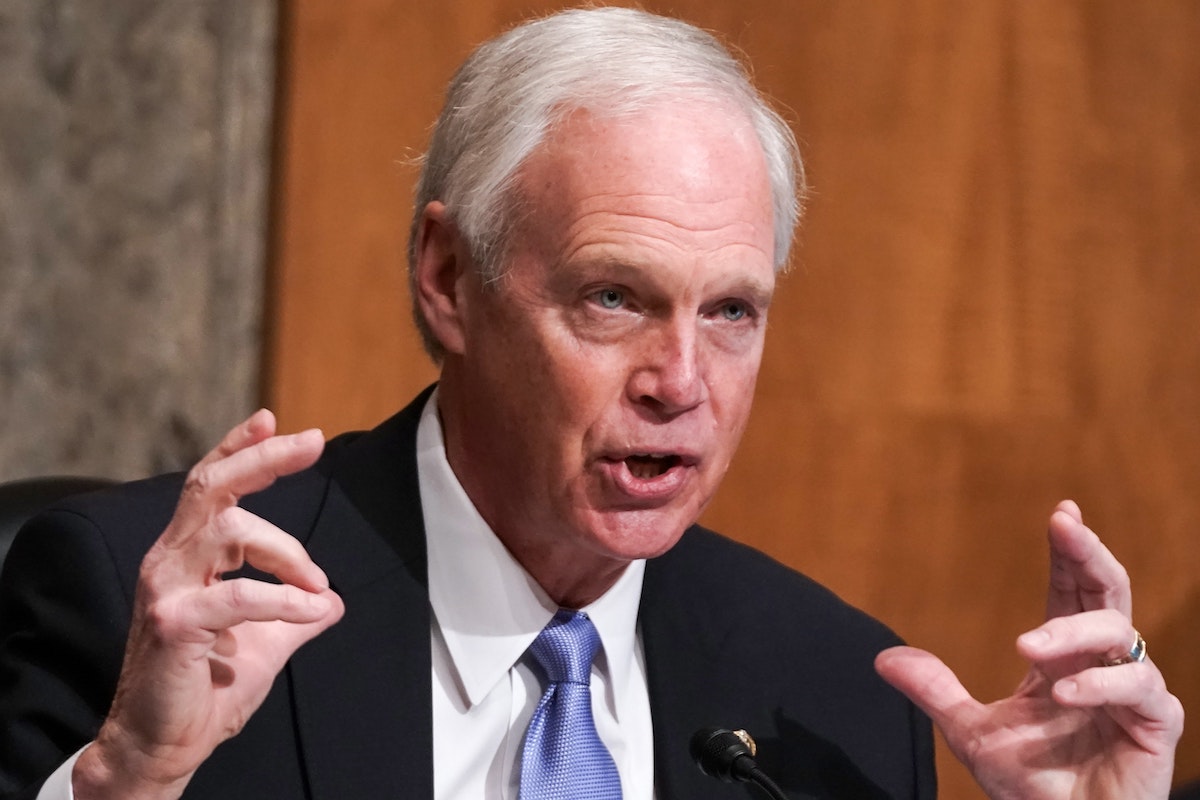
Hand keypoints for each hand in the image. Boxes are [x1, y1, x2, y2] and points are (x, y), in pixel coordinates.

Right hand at [73, 410, 345, 798]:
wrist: (164, 746)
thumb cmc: (206, 691)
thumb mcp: (263, 644)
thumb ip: (294, 615)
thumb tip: (333, 601)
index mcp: (187, 556)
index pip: (209, 486)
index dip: (239, 448)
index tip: (273, 420)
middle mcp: (170, 561)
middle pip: (211, 486)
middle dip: (263, 458)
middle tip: (311, 442)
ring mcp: (166, 589)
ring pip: (228, 529)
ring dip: (287, 551)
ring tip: (316, 584)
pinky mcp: (173, 623)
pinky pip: (239, 596)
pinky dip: (284, 601)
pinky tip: (311, 612)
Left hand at [876, 500, 1182, 799]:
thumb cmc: (1034, 785)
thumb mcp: (971, 733)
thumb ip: (935, 691)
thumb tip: (884, 658)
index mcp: (1064, 658)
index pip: (1070, 592)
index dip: (1068, 553)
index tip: (1061, 513)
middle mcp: (1101, 664)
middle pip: (1106, 593)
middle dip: (1087, 554)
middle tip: (1065, 526)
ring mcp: (1131, 691)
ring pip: (1120, 633)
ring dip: (1072, 632)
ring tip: (1027, 645)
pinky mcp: (1154, 724)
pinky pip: (1139, 687)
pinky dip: (1101, 683)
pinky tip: (1066, 692)